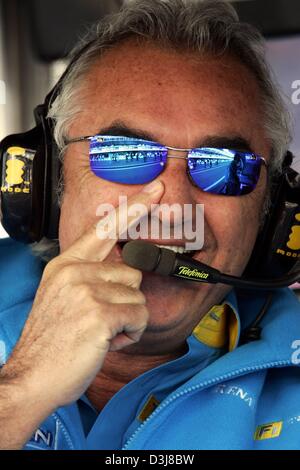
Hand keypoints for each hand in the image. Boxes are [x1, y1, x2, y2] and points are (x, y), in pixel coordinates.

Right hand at [0, 180, 163, 413]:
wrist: (33, 377)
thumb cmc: (52, 342)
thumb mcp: (62, 297)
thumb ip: (89, 277)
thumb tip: (125, 271)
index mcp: (66, 264)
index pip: (105, 227)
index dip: (134, 206)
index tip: (156, 189)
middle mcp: (75, 271)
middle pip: (132, 272)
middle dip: (125, 300)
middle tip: (100, 321)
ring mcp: (86, 291)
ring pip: (138, 297)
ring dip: (128, 320)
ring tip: (100, 333)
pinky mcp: (99, 313)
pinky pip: (140, 317)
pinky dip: (130, 335)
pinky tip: (105, 343)